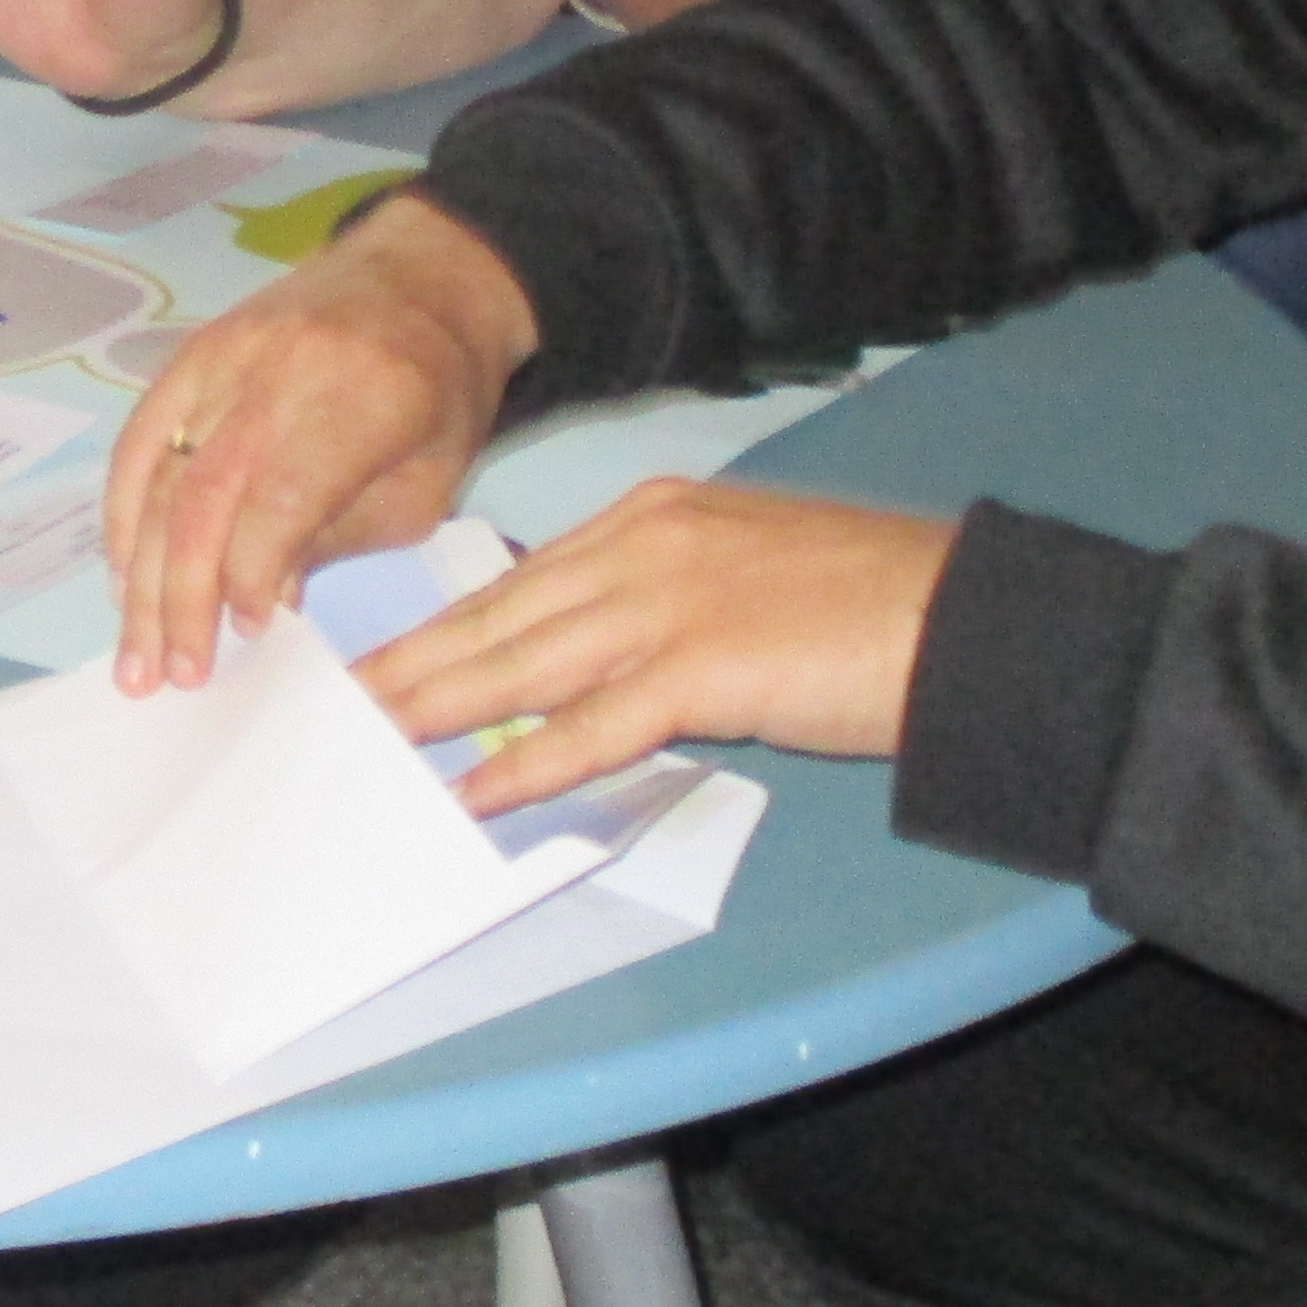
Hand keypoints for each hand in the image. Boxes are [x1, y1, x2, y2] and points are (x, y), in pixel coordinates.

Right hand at [106, 192, 535, 688]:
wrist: (419, 277)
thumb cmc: (438, 395)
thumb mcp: (424, 483)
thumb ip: (340, 541)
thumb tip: (258, 606)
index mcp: (361, 402)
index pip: (279, 500)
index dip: (252, 575)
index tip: (247, 637)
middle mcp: (278, 373)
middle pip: (202, 496)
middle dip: (178, 598)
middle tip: (166, 678)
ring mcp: (222, 358)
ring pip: (158, 476)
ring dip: (137, 576)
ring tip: (134, 654)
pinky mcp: (188, 355)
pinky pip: (137, 441)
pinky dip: (122, 515)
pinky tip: (122, 577)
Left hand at [359, 482, 957, 813]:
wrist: (967, 618)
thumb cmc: (871, 602)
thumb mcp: (745, 571)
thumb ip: (662, 600)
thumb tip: (593, 657)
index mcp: (655, 515)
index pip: (522, 578)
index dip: (448, 624)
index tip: (388, 656)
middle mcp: (646, 544)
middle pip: (499, 615)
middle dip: (413, 664)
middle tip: (338, 703)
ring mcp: (668, 603)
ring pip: (520, 664)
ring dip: (437, 710)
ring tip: (369, 744)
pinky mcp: (700, 668)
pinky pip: (588, 726)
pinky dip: (523, 763)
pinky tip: (472, 791)